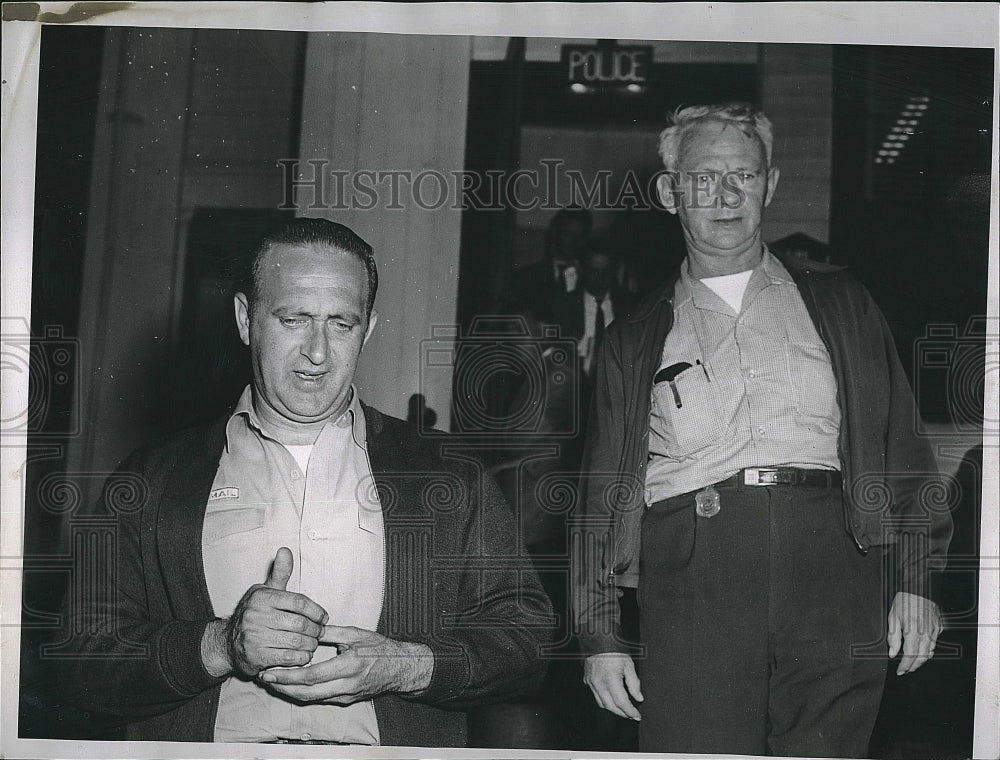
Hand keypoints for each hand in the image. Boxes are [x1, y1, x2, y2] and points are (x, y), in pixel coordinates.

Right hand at [202, 548, 327, 677]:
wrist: (228, 643)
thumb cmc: (254, 613)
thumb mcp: (265, 590)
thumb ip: (280, 573)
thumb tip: (285, 550)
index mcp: (262, 597)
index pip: (299, 602)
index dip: (317, 611)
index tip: (323, 617)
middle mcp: (256, 616)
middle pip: (300, 624)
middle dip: (315, 630)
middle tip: (319, 632)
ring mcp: (254, 638)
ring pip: (295, 642)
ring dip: (310, 645)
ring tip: (312, 643)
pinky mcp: (256, 657)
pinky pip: (288, 659)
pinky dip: (301, 658)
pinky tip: (303, 655)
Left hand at [259, 625, 433, 704]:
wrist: (400, 669)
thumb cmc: (380, 648)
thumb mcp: (357, 634)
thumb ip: (331, 632)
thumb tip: (308, 627)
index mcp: (348, 666)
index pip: (312, 676)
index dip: (288, 676)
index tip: (270, 671)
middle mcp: (345, 685)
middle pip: (306, 693)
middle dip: (282, 687)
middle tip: (263, 677)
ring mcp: (344, 696)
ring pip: (310, 699)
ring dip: (289, 691)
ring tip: (272, 680)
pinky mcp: (344, 700)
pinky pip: (318, 698)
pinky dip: (302, 692)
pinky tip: (291, 683)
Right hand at [583, 652, 642, 719]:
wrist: (597, 639)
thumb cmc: (613, 649)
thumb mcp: (628, 664)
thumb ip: (634, 683)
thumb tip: (639, 698)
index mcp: (610, 680)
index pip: (622, 703)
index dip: (630, 711)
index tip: (637, 716)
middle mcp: (599, 684)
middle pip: (611, 707)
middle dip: (623, 713)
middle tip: (632, 715)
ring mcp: (591, 683)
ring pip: (602, 704)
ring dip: (613, 709)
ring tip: (623, 709)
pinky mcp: (587, 680)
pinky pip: (596, 696)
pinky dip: (605, 701)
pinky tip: (612, 699)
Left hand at [888, 591, 942, 674]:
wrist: (919, 587)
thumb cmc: (904, 600)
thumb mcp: (893, 616)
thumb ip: (893, 637)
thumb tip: (892, 653)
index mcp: (913, 630)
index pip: (910, 655)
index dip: (905, 666)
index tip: (900, 671)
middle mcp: (926, 633)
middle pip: (922, 657)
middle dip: (913, 667)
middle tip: (905, 670)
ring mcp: (934, 630)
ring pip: (930, 652)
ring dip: (921, 660)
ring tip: (912, 664)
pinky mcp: (939, 627)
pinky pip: (934, 643)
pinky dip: (928, 650)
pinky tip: (921, 650)